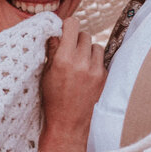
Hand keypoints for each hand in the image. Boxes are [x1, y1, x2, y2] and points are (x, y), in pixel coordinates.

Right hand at [38, 17, 105, 151]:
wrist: (69, 125)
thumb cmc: (53, 101)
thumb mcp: (46, 75)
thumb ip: (51, 51)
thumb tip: (55, 33)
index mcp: (63, 59)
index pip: (72, 26)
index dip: (68, 25)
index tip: (65, 29)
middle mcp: (81, 63)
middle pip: (85, 35)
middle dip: (77, 39)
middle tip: (71, 49)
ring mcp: (95, 71)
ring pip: (96, 46)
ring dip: (88, 50)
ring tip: (80, 62)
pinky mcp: (104, 78)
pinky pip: (102, 60)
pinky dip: (95, 63)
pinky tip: (86, 74)